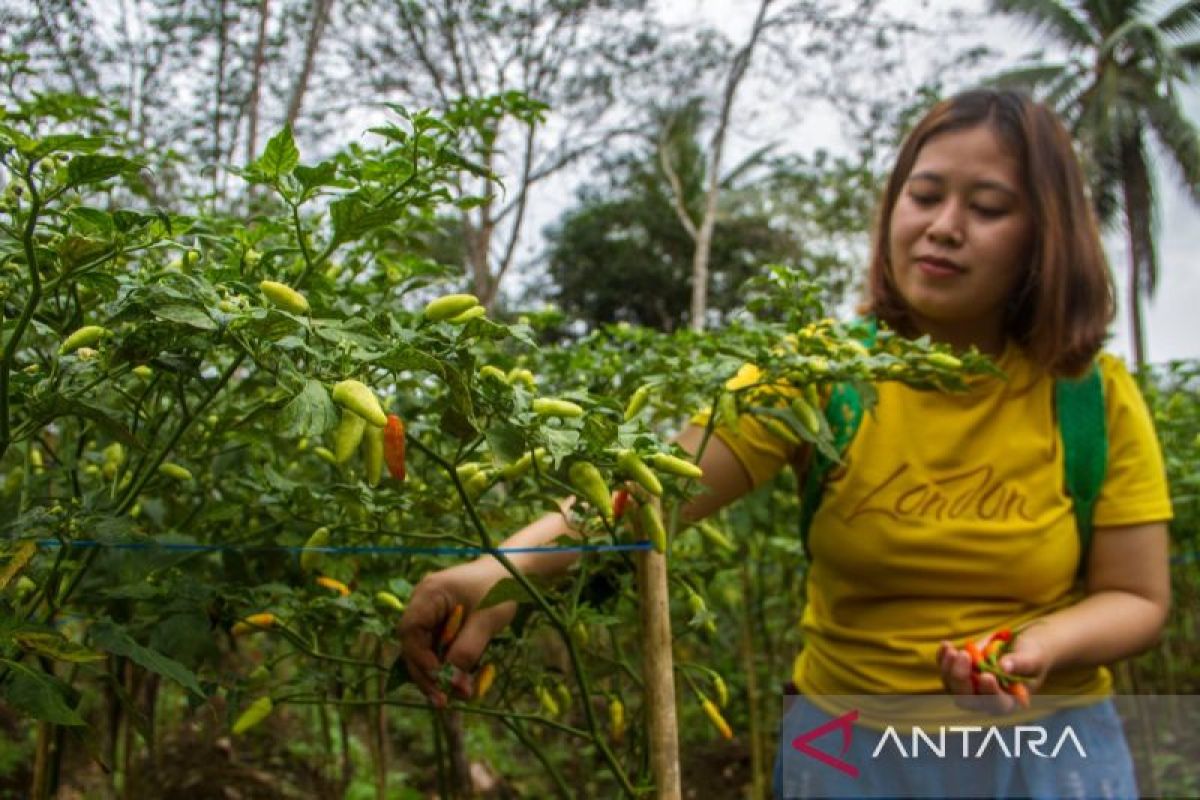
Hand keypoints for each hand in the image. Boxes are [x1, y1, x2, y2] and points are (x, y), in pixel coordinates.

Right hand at [398, 563, 515, 707]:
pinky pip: (438, 648)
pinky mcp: (442, 623)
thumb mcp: (485, 620)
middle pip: (414, 644)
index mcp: (428, 594)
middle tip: (442, 701)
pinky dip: (448, 665)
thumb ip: (467, 650)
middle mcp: (423, 603)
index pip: (410, 631)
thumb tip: (452, 684)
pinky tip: (460, 682)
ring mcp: (431, 613)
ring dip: (438, 674)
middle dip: (427, 674)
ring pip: (426, 650)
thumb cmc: (500, 588)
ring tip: (454, 698)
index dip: (419, 657)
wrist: (515, 572)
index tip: (437, 676)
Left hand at [937, 628, 1050, 713]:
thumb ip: (1020, 663)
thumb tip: (1003, 667)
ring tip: (952, 650)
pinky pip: (947, 671)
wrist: (1023, 646)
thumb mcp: (1032, 657)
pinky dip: (943, 659)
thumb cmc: (1033, 654)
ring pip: (953, 686)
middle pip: (967, 699)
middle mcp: (988, 699)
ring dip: (949, 668)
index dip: (989, 692)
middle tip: (964, 655)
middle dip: (961, 679)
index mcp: (1011, 701)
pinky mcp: (962, 674)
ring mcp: (972, 687)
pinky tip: (946, 645)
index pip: (996, 703)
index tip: (987, 675)